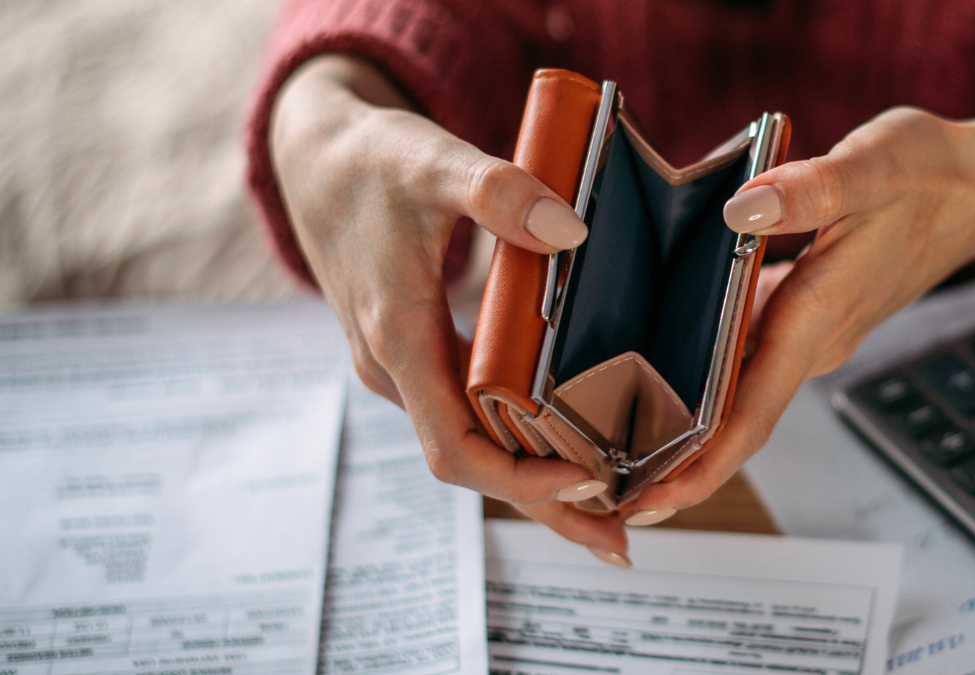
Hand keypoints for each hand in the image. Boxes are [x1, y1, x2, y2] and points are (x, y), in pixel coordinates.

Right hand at [270, 55, 627, 558]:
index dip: (520, 480)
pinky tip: (568, 438)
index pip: (455, 447)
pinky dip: (520, 436)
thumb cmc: (369, 160)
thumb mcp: (430, 161)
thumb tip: (572, 232)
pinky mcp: (418, 351)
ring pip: (474, 444)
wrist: (316, 156)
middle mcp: (398, 369)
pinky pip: (471, 412)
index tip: (588, 483)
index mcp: (398, 339)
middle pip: (474, 466)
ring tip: (612, 503)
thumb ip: (496, 191)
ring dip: (536, 479)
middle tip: (621, 542)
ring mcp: (406, 366)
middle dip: (546, 508)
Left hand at [630, 105, 974, 518]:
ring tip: (623, 443)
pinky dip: (709, 373)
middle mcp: (813, 340)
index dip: (701, 465)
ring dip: (690, 425)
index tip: (652, 500)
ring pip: (742, 393)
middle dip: (680, 465)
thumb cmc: (929, 177)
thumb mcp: (869, 169)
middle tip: (612, 490)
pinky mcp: (810, 315)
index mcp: (819, 316)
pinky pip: (751, 357)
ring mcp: (812, 333)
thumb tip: (738, 210)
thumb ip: (806, 191)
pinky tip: (665, 362)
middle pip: (739, 421)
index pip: (753, 413)